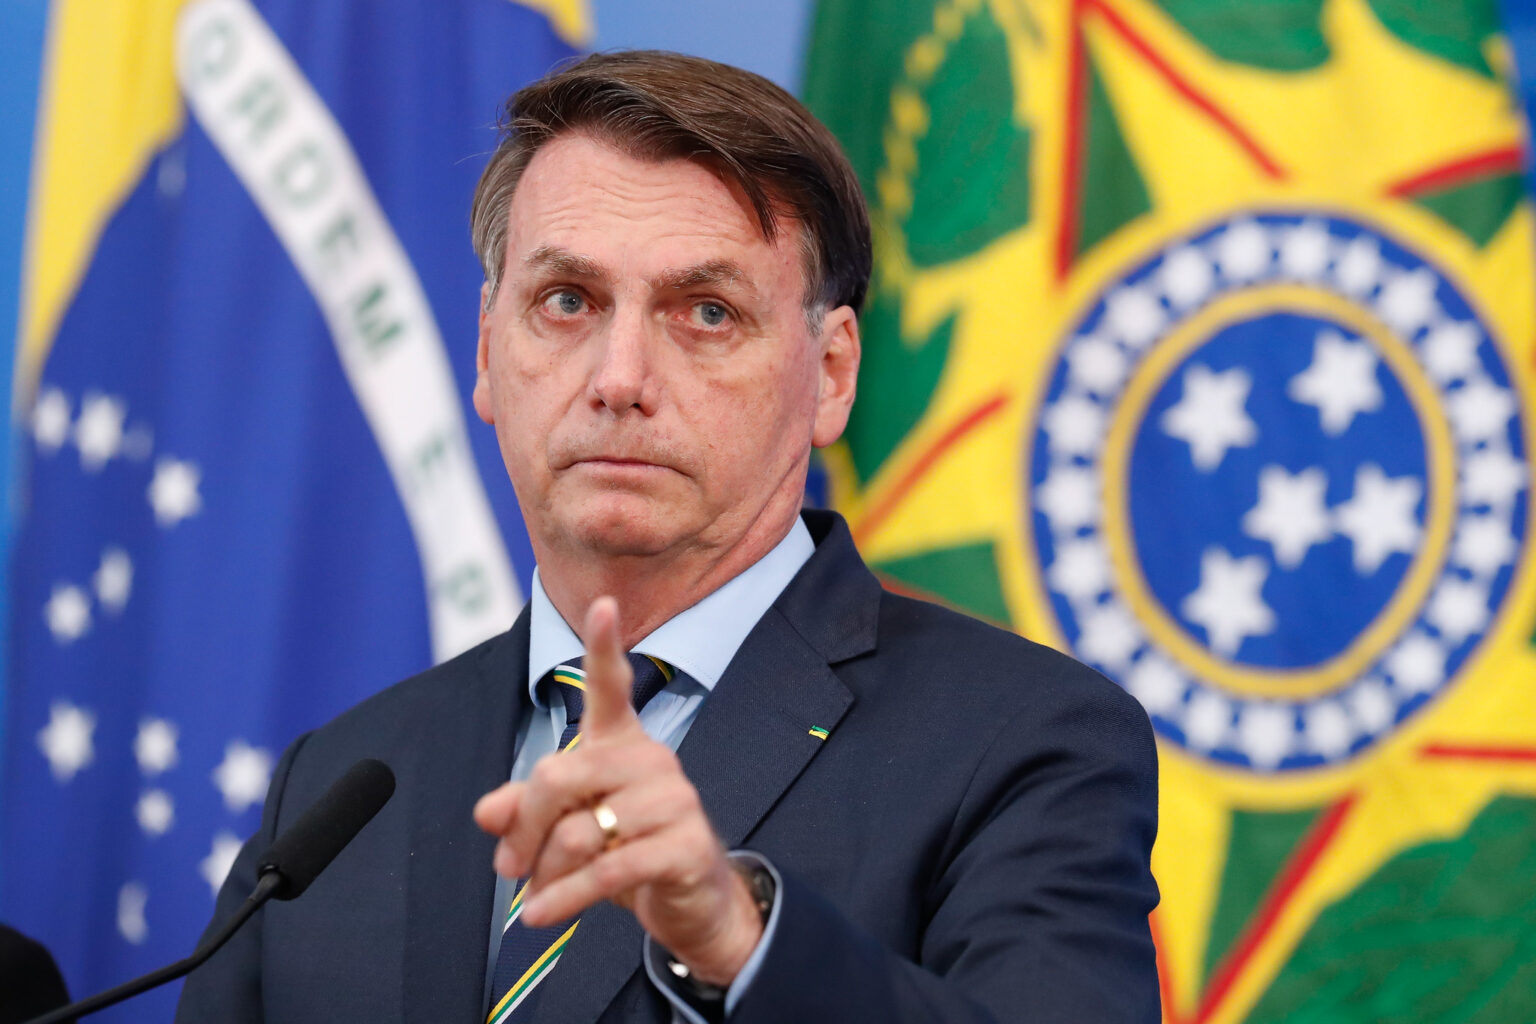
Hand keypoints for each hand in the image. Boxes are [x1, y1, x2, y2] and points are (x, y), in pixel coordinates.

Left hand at [473, 597, 763, 986]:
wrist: (693, 904)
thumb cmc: (628, 851)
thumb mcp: (571, 827)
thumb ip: (527, 811)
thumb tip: (488, 811)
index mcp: (624, 744)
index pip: (613, 686)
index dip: (605, 646)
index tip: (603, 604)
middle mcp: (652, 760)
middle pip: (562, 775)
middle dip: (525, 826)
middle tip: (508, 867)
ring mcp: (674, 801)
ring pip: (581, 830)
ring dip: (544, 872)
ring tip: (533, 897)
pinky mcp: (685, 846)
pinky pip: (609, 868)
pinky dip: (564, 897)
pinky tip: (540, 914)